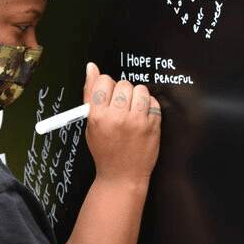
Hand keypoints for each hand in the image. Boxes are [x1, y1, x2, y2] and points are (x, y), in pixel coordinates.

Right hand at [83, 62, 161, 184]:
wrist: (122, 176)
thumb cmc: (105, 151)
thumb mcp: (90, 124)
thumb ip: (90, 94)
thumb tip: (91, 67)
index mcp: (98, 116)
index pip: (103, 81)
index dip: (105, 86)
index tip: (107, 94)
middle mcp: (117, 117)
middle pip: (122, 84)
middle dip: (121, 92)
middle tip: (119, 107)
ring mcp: (137, 122)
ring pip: (140, 89)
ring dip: (136, 97)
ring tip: (131, 111)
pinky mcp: (153, 126)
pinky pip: (153, 101)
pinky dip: (148, 106)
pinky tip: (141, 117)